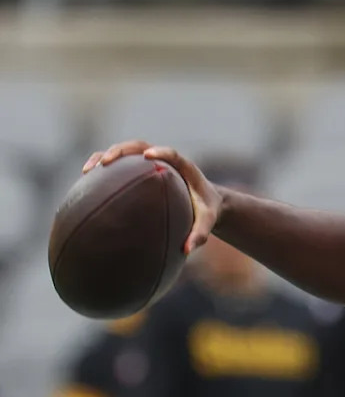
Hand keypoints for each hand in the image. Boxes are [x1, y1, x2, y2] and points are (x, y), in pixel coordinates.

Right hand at [82, 140, 220, 254]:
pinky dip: (103, 171)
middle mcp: (164, 161)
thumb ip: (201, 234)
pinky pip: (120, 166)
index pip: (172, 154)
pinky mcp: (140, 171)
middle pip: (140, 146)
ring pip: (126, 153)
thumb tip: (187, 250)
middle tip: (105, 162)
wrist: (205, 202)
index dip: (161, 151)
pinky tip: (85, 185)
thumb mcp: (208, 222)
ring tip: (88, 171)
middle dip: (121, 150)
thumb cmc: (206, 211)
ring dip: (105, 156)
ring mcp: (150, 164)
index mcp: (184, 167)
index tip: (148, 155)